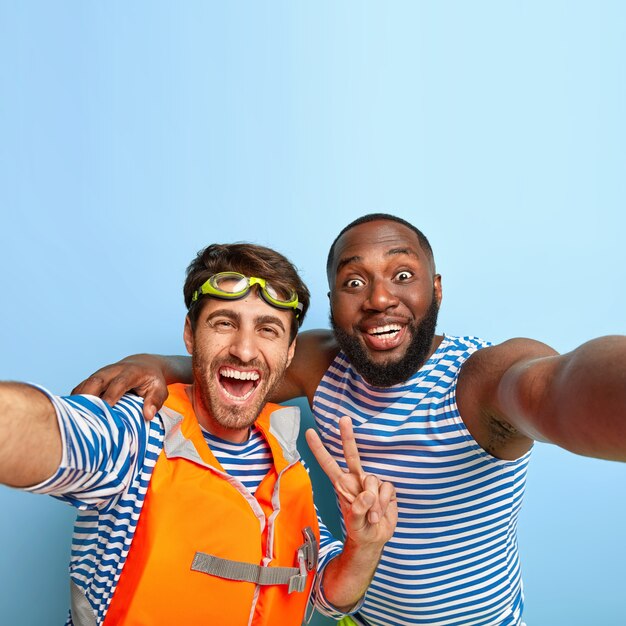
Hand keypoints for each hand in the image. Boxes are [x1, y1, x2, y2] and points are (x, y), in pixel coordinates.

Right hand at [71, 354, 168, 420]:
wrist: (143, 364)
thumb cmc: (151, 380)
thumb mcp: (160, 389)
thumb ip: (155, 400)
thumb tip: (148, 415)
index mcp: (131, 372)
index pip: (118, 383)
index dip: (111, 395)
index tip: (106, 410)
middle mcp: (113, 370)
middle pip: (96, 381)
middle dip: (88, 397)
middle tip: (85, 416)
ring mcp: (101, 374)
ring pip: (85, 385)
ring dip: (79, 400)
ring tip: (76, 418)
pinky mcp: (93, 379)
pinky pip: (81, 388)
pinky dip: (76, 401)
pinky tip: (74, 415)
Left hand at [305, 416, 396, 548]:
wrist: (374, 539)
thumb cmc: (359, 530)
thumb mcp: (354, 525)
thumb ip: (358, 510)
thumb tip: (366, 494)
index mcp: (342, 485)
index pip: (328, 464)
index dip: (319, 449)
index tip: (309, 432)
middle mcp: (355, 479)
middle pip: (352, 454)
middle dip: (347, 436)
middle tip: (344, 419)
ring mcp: (371, 483)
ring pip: (372, 479)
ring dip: (374, 502)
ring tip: (372, 517)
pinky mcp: (386, 489)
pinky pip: (386, 489)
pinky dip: (383, 504)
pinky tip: (380, 514)